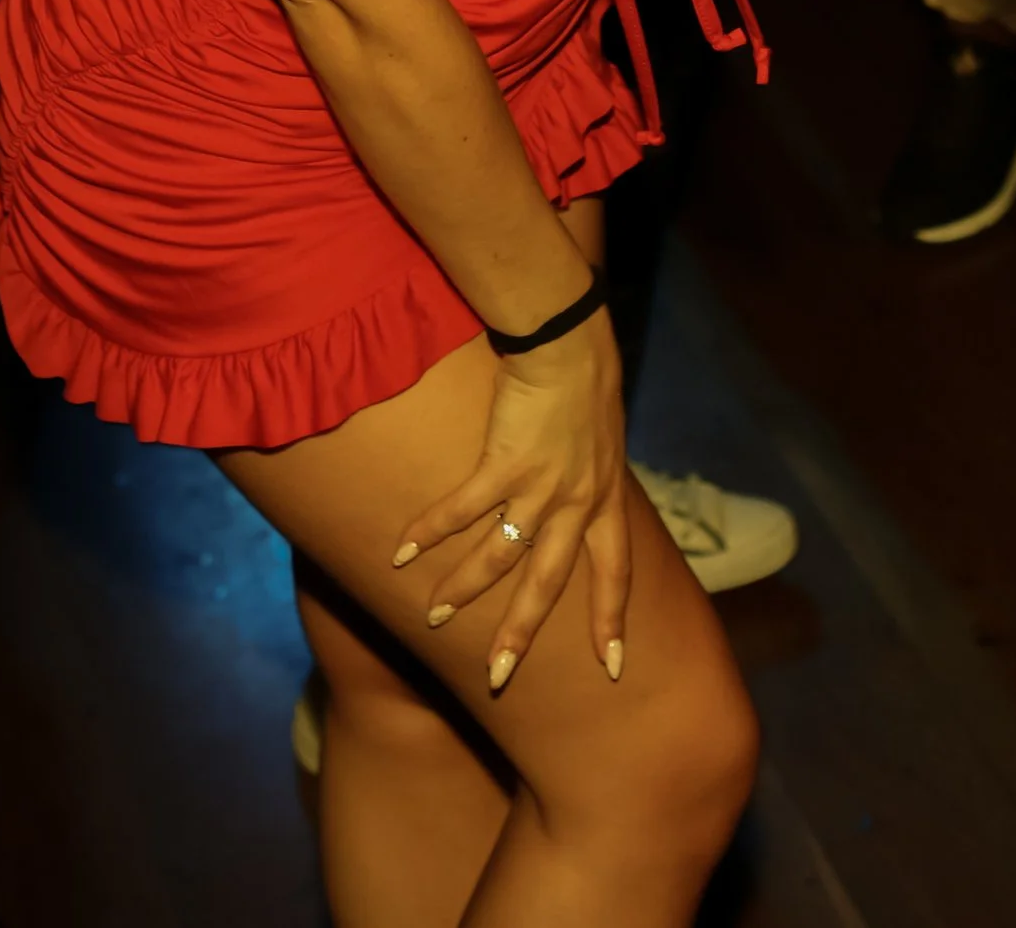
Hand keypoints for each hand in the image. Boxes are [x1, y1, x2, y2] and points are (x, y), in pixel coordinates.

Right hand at [394, 304, 632, 689]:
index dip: (612, 618)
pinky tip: (398, 554)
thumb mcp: (605, 439)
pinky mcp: (506, 462)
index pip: (617, 571)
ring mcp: (543, 484)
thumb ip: (591, 475)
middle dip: (523, 632)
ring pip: (500, 556)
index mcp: (607, 496)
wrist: (569, 339)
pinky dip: (428, 532)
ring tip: (434, 616)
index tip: (614, 666)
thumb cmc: (586, 379)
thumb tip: (577, 499)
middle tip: (500, 677)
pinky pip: (463, 510)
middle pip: (550, 583)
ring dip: (463, 589)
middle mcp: (579, 501)